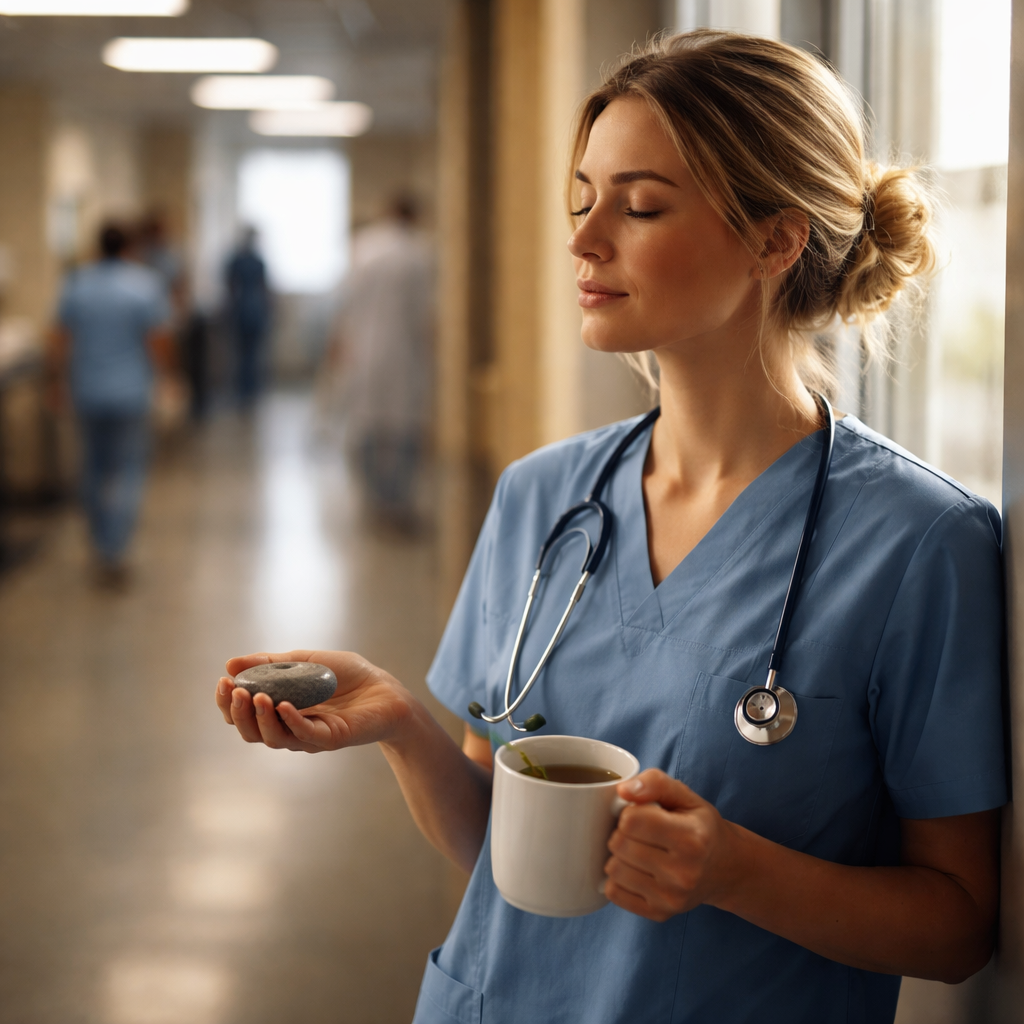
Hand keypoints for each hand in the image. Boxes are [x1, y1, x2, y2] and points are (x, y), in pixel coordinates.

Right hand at [215, 649, 414, 752]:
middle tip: (234, 691)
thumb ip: (270, 664)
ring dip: (260, 718)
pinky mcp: (332, 738)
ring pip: (274, 738)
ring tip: (256, 696)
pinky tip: (283, 705)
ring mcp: (310, 736)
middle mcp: (290, 728)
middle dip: (238, 714)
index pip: (245, 714)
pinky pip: (306, 735)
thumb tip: (230, 662)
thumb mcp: (304, 661)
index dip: (227, 703)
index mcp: (279, 711)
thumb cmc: (346, 675)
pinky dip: (292, 721)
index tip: (222, 681)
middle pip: (252, 732)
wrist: (385, 688)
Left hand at [604, 769, 736, 921]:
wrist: (726, 869)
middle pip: (619, 844)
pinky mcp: (660, 914)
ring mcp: (672, 897)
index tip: (641, 814)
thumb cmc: (701, 827)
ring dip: (618, 856)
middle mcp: (683, 872)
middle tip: (638, 833)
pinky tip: (635, 871)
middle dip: (622, 833)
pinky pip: (614, 893)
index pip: (631, 820)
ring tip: (637, 851)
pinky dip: (618, 880)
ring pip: (613, 869)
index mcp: (691, 837)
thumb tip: (622, 790)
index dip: (629, 812)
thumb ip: (655, 783)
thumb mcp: (686, 797)